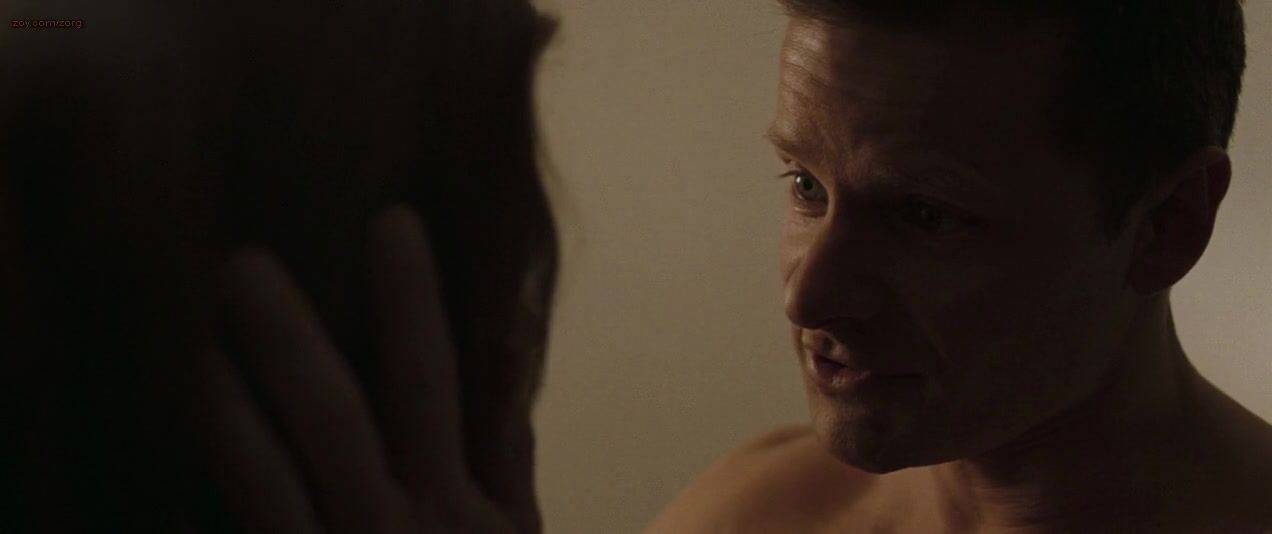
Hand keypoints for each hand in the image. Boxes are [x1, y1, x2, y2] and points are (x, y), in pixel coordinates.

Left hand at [182, 205, 532, 532]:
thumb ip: (507, 450)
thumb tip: (512, 343)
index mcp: (448, 502)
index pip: (428, 381)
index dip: (412, 301)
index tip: (393, 219)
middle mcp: (383, 528)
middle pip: (333, 418)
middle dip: (288, 339)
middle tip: (242, 262)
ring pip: (262, 478)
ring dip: (220, 407)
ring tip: (185, 342)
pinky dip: (181, 507)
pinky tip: (153, 443)